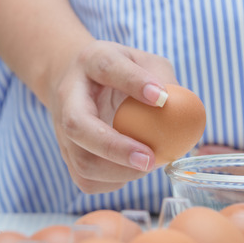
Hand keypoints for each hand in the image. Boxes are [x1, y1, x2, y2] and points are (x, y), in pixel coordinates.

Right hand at [47, 40, 177, 193]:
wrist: (74, 82)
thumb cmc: (118, 72)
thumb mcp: (142, 60)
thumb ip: (162, 77)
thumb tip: (181, 108)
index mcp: (90, 63)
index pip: (107, 67)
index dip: (133, 82)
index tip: (161, 97)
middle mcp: (68, 97)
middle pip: (78, 125)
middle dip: (114, 147)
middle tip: (149, 158)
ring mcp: (62, 131)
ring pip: (82, 162)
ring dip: (119, 172)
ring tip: (148, 164)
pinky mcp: (68, 157)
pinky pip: (87, 181)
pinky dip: (115, 182)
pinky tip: (132, 170)